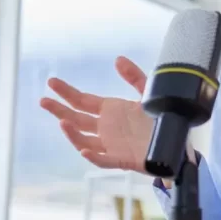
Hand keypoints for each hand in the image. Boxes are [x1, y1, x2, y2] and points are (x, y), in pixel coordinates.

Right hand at [39, 56, 155, 173]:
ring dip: (72, 133)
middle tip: (43, 100)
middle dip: (59, 110)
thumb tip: (117, 59)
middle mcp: (106, 128)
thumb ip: (134, 77)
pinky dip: (93, 156)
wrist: (177, 144)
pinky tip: (84, 149)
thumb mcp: (148, 94)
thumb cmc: (160, 120)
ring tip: (62, 122)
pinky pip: (103, 160)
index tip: (51, 82)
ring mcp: (112, 145)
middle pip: (77, 120)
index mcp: (110, 111)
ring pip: (84, 141)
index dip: (66, 92)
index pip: (82, 101)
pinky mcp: (122, 159)